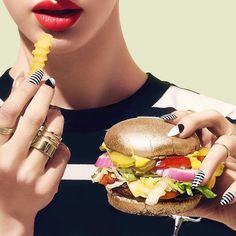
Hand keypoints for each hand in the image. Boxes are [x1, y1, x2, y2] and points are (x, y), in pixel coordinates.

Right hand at [0, 71, 69, 234]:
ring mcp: (29, 176)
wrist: (4, 214)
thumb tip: (20, 83)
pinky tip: (55, 147)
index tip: (36, 76)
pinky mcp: (47, 187)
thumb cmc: (0, 173)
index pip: (9, 113)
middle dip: (44, 97)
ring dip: (57, 120)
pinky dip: (61, 145)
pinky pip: (63, 154)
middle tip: (50, 85)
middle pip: (34, 119)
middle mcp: (8, 162)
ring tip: (54, 115)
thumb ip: (8, 117)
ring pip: (54, 135)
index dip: (24, 91)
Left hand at [163, 110, 235, 229]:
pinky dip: (235, 189)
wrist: (234, 210)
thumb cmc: (213, 196)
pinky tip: (224, 198)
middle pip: (213, 117)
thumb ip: (178, 183)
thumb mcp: (193, 186)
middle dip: (195, 120)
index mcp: (209, 142)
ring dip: (211, 160)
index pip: (195, 119)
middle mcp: (223, 142)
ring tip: (198, 179)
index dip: (182, 117)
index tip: (166, 121)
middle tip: (179, 133)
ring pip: (227, 144)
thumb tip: (158, 186)